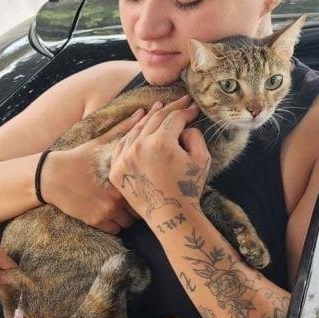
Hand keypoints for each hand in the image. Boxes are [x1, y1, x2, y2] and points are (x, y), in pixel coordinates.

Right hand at [44, 111, 145, 233]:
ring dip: (125, 216)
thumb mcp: (102, 142)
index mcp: (122, 174)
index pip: (147, 188)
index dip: (145, 188)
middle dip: (137, 205)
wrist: (52, 176)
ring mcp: (107, 210)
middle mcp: (117, 195)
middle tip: (131, 199)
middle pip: (140, 208)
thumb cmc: (79, 157)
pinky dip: (113, 224)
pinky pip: (115, 230)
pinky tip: (106, 213)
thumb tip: (143, 111)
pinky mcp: (95, 221)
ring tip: (117, 206)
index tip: (141, 187)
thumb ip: (125, 129)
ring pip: (128, 222)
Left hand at [110, 96, 209, 222]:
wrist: (170, 216)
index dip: (186, 111)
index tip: (193, 108)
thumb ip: (194, 135)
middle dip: (170, 108)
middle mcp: (139, 147)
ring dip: (149, 118)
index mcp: (161, 143)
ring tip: (158, 107)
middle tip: (180, 101)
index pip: (174, 118)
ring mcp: (124, 158)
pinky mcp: (116, 170)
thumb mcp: (202, 159)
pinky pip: (123, 146)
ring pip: (136, 130)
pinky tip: (139, 128)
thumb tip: (184, 125)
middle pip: (154, 119)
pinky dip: (132, 135)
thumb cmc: (189, 188)